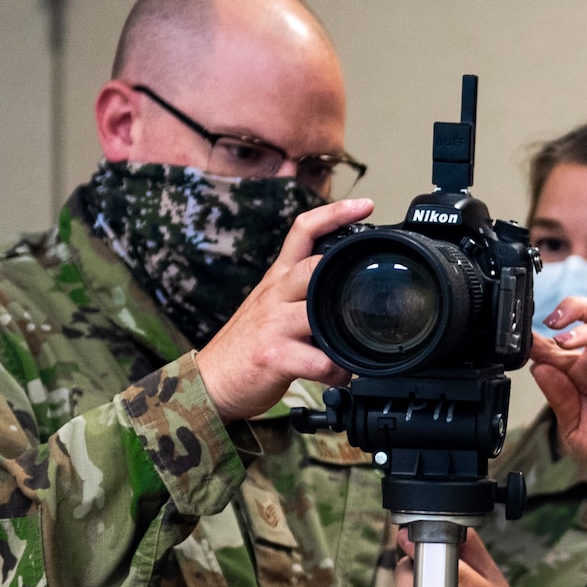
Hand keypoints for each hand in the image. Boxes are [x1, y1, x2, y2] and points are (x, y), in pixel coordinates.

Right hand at [196, 197, 374, 420]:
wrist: (211, 381)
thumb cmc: (249, 345)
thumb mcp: (271, 307)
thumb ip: (303, 293)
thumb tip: (345, 289)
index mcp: (277, 278)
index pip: (302, 230)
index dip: (335, 212)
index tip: (365, 205)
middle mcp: (274, 294)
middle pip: (313, 267)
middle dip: (344, 274)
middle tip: (375, 288)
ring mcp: (272, 324)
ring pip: (318, 311)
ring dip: (346, 332)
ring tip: (358, 347)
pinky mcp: (274, 355)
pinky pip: (319, 360)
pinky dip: (338, 371)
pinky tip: (341, 374)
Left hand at [529, 298, 586, 538]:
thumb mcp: (570, 424)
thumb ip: (557, 397)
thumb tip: (537, 368)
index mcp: (580, 371)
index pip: (559, 342)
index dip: (540, 337)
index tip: (522, 340)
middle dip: (573, 307)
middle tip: (552, 320)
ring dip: (586, 331)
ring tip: (566, 341)